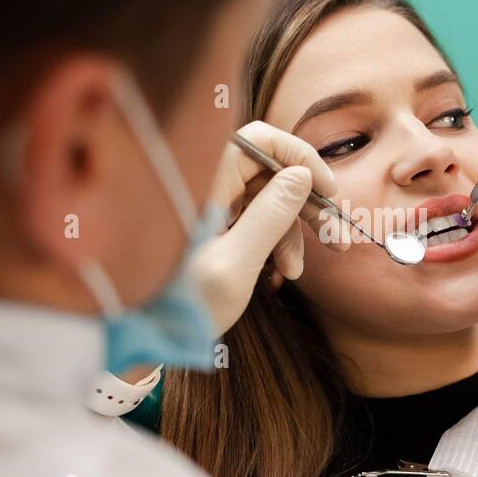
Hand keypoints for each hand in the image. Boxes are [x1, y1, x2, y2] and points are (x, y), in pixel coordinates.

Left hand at [189, 121, 349, 334]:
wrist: (141, 337)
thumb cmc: (179, 305)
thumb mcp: (234, 264)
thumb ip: (270, 216)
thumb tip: (302, 176)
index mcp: (204, 181)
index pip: (261, 139)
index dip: (300, 157)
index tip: (328, 191)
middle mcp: (206, 185)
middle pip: (269, 172)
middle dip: (306, 205)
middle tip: (336, 238)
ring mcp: (208, 207)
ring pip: (266, 201)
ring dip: (290, 234)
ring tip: (295, 272)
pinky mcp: (211, 228)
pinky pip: (252, 222)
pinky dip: (271, 245)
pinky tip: (278, 275)